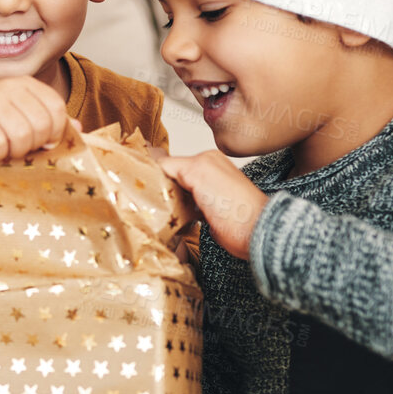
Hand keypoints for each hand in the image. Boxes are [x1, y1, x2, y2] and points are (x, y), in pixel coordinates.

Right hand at [0, 77, 76, 172]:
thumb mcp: (22, 120)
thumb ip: (49, 123)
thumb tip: (79, 128)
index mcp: (25, 84)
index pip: (56, 109)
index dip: (55, 133)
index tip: (42, 142)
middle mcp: (8, 86)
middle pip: (41, 126)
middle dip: (34, 146)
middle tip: (18, 147)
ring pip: (22, 137)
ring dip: (15, 152)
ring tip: (4, 149)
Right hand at [154, 150, 269, 261]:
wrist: (254, 234)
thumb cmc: (235, 206)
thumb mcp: (198, 173)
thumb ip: (173, 166)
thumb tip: (152, 167)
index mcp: (205, 159)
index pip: (166, 162)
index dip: (152, 173)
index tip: (138, 184)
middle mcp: (206, 173)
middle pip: (169, 177)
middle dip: (158, 188)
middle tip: (146, 200)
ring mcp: (206, 193)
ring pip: (174, 193)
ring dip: (166, 201)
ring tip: (158, 210)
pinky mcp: (205, 212)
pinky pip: (182, 208)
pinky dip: (176, 212)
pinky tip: (173, 218)